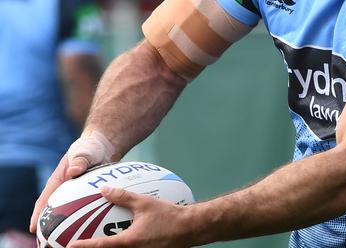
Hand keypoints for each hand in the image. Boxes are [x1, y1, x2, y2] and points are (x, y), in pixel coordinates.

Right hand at [30, 131, 115, 232]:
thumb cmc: (90, 148)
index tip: (34, 229)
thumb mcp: (84, 152)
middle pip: (55, 212)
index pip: (45, 200)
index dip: (38, 215)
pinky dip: (87, 220)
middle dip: (49, 228)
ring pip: (70, 214)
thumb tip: (74, 171)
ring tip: (67, 242)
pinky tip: (93, 232)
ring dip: (68, 228)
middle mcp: (65, 190)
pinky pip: (86, 210)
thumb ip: (80, 160)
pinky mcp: (89, 195)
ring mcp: (77, 193)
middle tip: (47, 243)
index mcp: (58, 181)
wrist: (104, 145)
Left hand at [68, 187, 193, 247]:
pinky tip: (119, 238)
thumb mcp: (145, 203)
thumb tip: (104, 190)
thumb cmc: (169, 215)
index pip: (100, 246)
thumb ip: (123, 196)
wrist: (191, 228)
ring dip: (105, 247)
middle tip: (73, 245)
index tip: (69, 246)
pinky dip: (118, 246)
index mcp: (129, 242)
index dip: (83, 246)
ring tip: (94, 241)